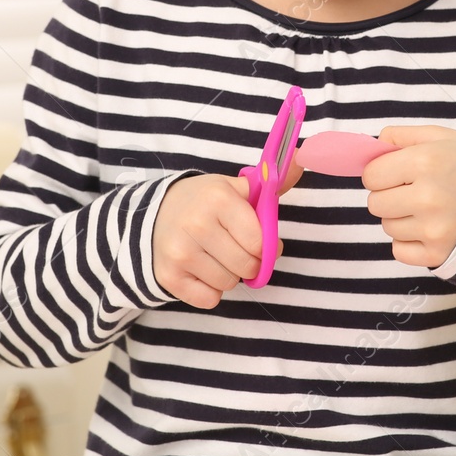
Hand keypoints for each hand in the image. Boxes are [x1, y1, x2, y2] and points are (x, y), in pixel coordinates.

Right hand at [152, 159, 303, 308]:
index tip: (260, 241)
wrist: (155, 213)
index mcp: (218, 199)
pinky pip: (209, 299)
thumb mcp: (235, 186)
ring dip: (229, 275)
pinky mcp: (168, 276)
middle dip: (249, 262)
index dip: (266, 246)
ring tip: (216, 256)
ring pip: (228, 283)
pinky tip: (201, 269)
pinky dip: (210, 290)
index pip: (258, 241)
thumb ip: (271, 181)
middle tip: (237, 249)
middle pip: (246, 266)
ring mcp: (180, 252)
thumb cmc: (204, 202)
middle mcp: (197, 224)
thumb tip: (301, 157)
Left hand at [364, 125, 455, 268]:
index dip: (381, 172)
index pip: (371, 175)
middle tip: (414, 190)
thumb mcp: (440, 136)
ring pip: (387, 227)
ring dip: (401, 218)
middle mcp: (428, 197)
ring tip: (428, 207)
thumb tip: (370, 149)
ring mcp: (434, 229)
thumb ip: (400, 136)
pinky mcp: (437, 254)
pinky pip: (399, 250)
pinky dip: (409, 241)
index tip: (398, 172)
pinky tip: (430, 227)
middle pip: (375, 203)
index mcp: (425, 161)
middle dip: (388, 195)